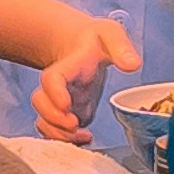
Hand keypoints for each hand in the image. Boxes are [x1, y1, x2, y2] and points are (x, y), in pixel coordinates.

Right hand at [0, 0, 142, 138]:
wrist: (81, 43)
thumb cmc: (96, 40)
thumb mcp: (111, 34)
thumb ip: (121, 47)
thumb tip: (133, 64)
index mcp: (69, 65)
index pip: (52, 78)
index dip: (54, 93)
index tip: (67, 105)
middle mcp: (59, 84)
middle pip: (40, 101)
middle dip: (54, 119)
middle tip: (75, 125)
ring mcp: (60, 100)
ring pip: (43, 119)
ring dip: (58, 133)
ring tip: (81, 136)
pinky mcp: (66, 113)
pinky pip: (53, 129)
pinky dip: (63, 139)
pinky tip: (84, 137)